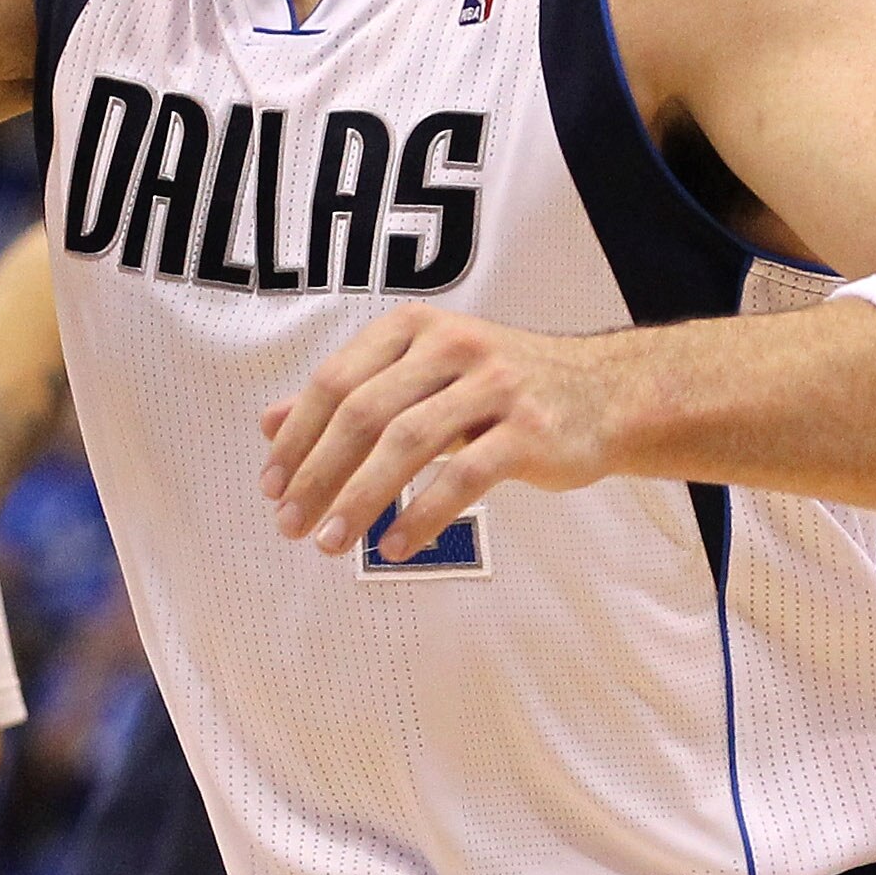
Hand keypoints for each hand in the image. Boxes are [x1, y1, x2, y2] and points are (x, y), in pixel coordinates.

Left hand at [258, 304, 618, 563]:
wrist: (606, 393)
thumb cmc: (498, 388)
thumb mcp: (420, 375)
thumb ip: (350, 395)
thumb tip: (269, 424)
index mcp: (412, 328)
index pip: (335, 381)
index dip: (297, 435)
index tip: (271, 485)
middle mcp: (450, 346)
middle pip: (363, 413)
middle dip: (318, 473)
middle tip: (290, 523)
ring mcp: (493, 386)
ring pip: (407, 443)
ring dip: (360, 498)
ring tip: (331, 542)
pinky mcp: (530, 431)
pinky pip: (464, 477)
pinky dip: (421, 515)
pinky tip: (394, 546)